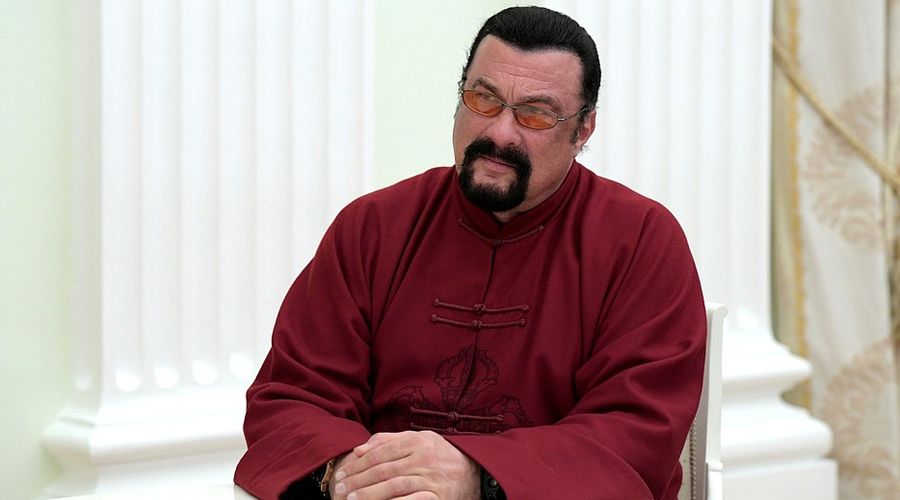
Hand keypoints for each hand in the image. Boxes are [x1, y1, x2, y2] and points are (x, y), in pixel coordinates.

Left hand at [331, 430, 479, 499]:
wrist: (475, 472)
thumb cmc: (439, 455)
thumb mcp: (418, 440)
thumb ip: (388, 441)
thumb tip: (359, 449)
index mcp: (417, 441)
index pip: (380, 453)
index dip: (358, 464)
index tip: (342, 474)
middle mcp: (425, 458)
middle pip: (383, 470)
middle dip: (358, 480)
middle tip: (340, 489)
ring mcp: (432, 478)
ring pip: (393, 486)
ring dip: (369, 494)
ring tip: (352, 499)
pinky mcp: (439, 497)